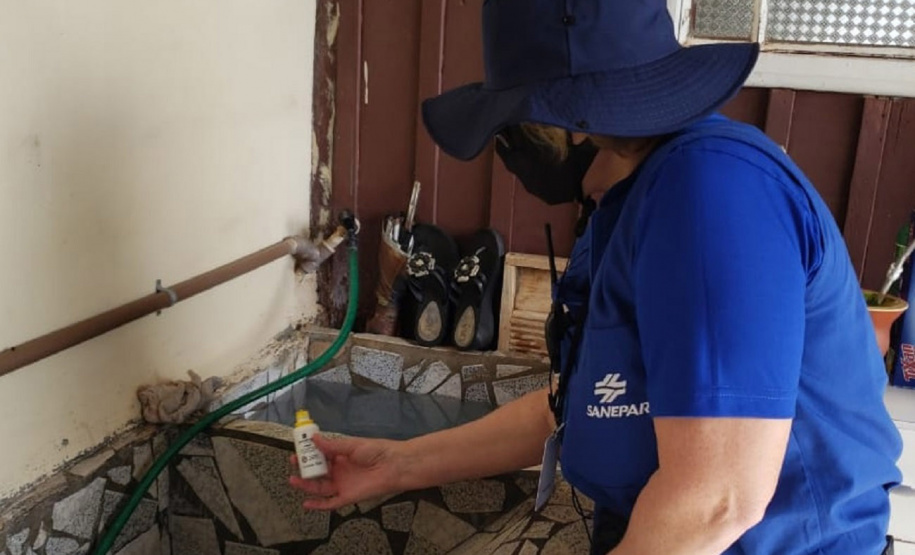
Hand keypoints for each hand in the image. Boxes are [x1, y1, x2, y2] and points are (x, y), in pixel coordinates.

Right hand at [288, 434, 404, 509]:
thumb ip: (332, 445)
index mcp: (341, 456)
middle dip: (304, 469)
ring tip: (293, 480)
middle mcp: (340, 470)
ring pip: (320, 487)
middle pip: (318, 472)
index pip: (321, 455)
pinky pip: (330, 503)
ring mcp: (343, 484)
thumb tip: (314, 438)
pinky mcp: (347, 497)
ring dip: (306, 485)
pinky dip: (319, 505)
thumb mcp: (352, 445)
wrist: (394, 465)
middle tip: (293, 463)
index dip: (309, 454)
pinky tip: (307, 503)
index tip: (298, 449)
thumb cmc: (376, 451)